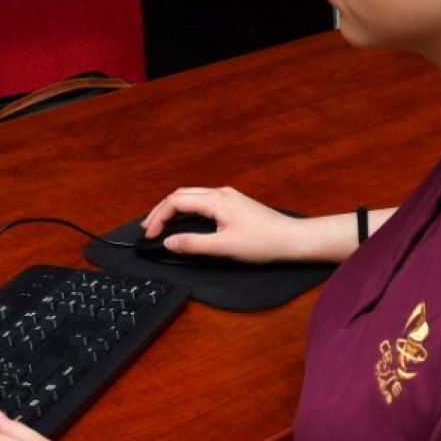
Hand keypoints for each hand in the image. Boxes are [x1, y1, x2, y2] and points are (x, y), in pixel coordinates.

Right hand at [141, 186, 324, 263]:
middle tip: (148, 227)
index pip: (176, 202)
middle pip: (181, 194)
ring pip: (192, 195)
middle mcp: (220, 193)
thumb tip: (169, 241)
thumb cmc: (264, 242)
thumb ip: (193, 244)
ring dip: (174, 208)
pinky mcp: (234, 204)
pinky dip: (187, 208)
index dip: (159, 217)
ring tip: (161, 222)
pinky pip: (202, 200)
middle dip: (161, 210)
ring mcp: (228, 196)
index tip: (151, 234)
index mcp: (216, 200)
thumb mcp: (224, 247)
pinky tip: (185, 219)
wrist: (292, 239)